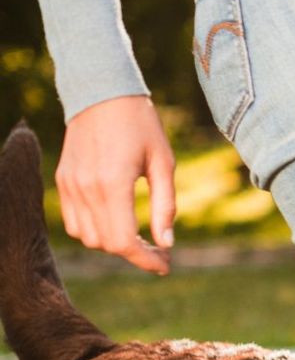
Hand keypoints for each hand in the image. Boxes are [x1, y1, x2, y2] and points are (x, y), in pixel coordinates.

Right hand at [56, 94, 174, 274]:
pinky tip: (116, 221)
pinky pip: (72, 222)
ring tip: (139, 236)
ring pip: (87, 237)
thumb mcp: (163, 163)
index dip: (145, 260)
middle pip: (106, 244)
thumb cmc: (141, 125)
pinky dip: (93, 230)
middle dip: (134, 253)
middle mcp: (86, 188)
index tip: (165, 266)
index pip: (123, 242)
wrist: (102, 93)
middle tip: (159, 249)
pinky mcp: (62, 180)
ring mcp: (70, 185)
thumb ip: (165, 205)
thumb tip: (167, 243)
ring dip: (113, 244)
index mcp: (113, 184)